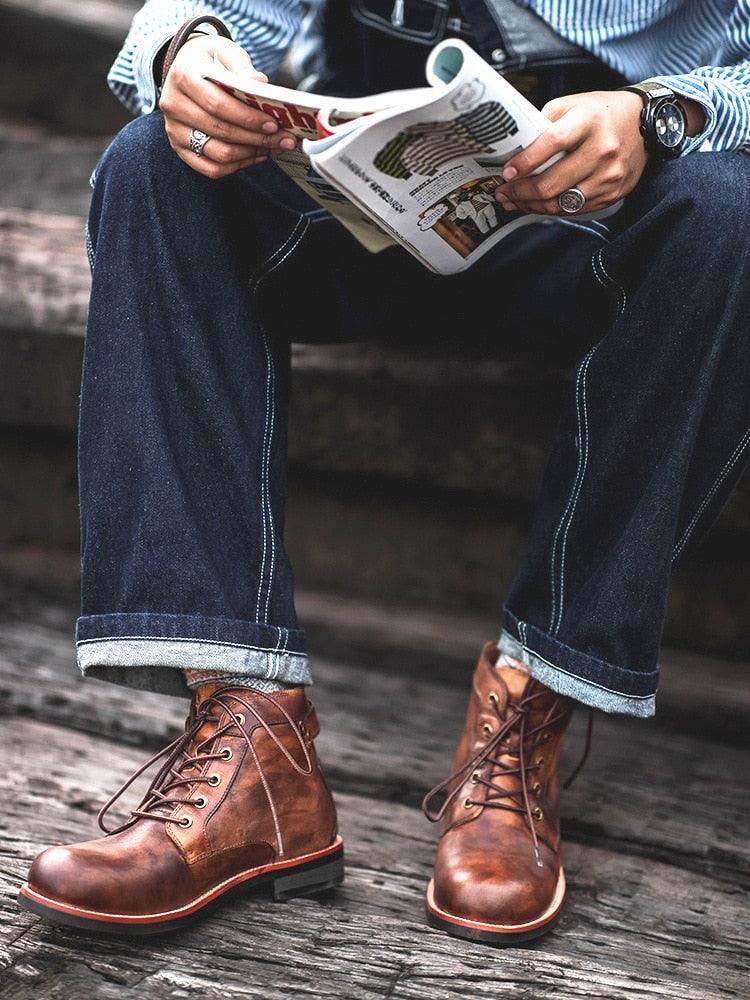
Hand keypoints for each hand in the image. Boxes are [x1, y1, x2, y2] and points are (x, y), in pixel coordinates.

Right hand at [159, 34, 296, 178]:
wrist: (187, 68)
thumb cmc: (210, 60)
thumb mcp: (225, 51)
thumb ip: (242, 66)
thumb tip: (259, 83)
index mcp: (183, 76)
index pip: (217, 104)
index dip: (247, 118)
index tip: (273, 123)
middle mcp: (174, 105)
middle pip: (220, 131)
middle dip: (256, 138)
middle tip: (283, 139)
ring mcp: (174, 130)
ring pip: (218, 154)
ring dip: (250, 154)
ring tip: (272, 146)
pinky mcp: (180, 149)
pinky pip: (212, 169)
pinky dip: (238, 166)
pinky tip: (256, 155)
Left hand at [495, 90, 648, 214]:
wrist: (645, 125)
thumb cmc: (602, 114)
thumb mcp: (572, 105)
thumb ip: (543, 122)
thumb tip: (514, 147)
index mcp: (589, 121)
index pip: (552, 143)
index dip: (526, 161)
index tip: (507, 172)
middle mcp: (602, 150)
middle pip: (552, 183)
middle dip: (520, 191)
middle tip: (502, 191)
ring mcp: (609, 176)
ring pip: (560, 203)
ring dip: (531, 205)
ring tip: (513, 201)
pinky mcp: (612, 194)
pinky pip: (574, 210)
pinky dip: (551, 209)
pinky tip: (536, 204)